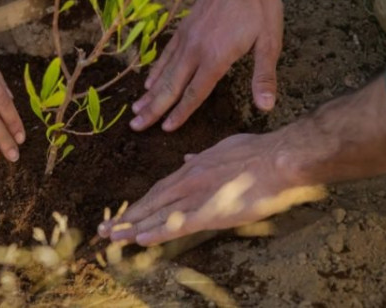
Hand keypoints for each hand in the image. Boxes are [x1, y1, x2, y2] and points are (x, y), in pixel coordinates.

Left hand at [97, 133, 319, 245]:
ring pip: (158, 214)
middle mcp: (189, 180)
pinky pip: (178, 224)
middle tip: (106, 230)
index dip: (142, 203)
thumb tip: (187, 158)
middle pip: (152, 202)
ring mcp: (198, 196)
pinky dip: (158, 231)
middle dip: (128, 216)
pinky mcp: (211, 211)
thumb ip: (203, 156)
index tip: (127, 213)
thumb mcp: (224, 147)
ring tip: (113, 238)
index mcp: (194, 167)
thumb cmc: (259, 152)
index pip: (160, 189)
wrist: (280, 159)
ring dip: (134, 227)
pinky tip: (141, 239)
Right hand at [130, 0, 283, 131]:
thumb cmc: (260, 6)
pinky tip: (147, 81)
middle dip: (153, 108)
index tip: (165, 129)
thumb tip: (266, 107)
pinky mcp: (184, 27)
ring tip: (135, 109)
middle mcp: (195, 50)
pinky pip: (165, 53)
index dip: (180, 113)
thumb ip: (264, 76)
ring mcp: (187, 37)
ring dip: (149, 93)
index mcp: (216, 58)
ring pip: (163, 71)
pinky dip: (155, 69)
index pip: (195, 93)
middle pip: (171, 86)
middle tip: (135, 126)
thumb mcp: (270, 42)